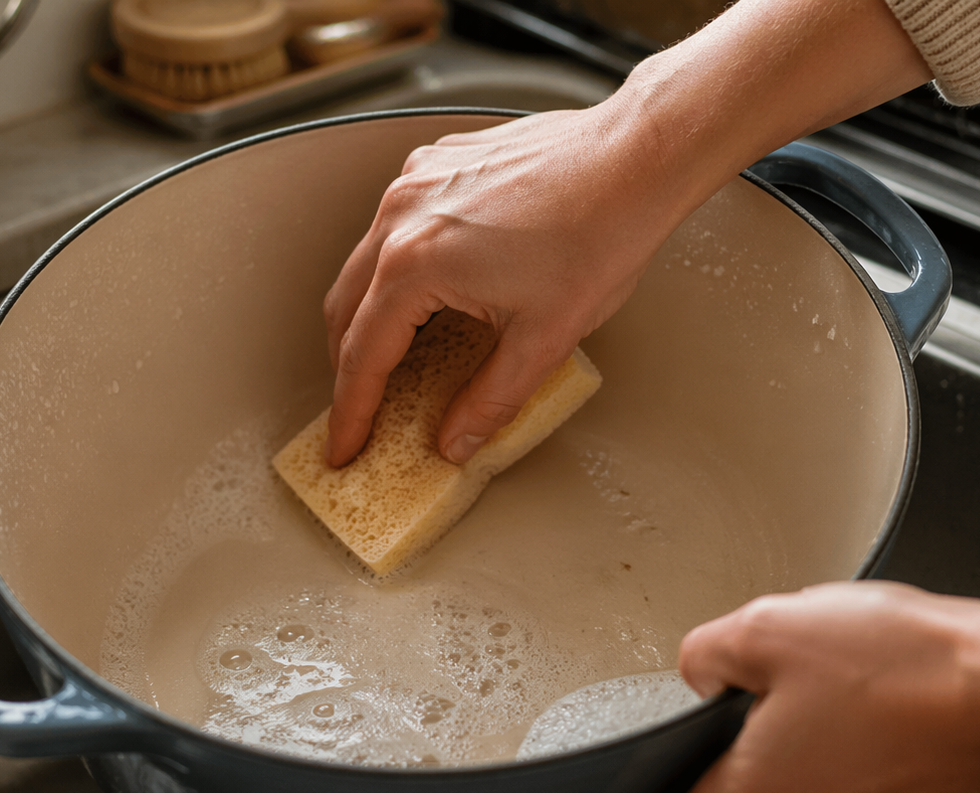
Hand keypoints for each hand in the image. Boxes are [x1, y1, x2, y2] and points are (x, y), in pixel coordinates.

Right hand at [320, 0, 932, 467]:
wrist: (635, 159)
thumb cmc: (600, 233)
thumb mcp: (544, 339)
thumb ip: (491, 399)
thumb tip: (457, 441)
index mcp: (415, 263)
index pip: (362, 356)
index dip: (351, 411)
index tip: (344, 446)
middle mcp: (401, 215)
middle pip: (346, 308)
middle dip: (349, 367)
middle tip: (361, 413)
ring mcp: (416, 182)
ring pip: (364, 262)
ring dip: (368, 314)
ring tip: (390, 359)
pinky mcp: (438, 164)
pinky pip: (394, 224)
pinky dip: (395, 266)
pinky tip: (427, 290)